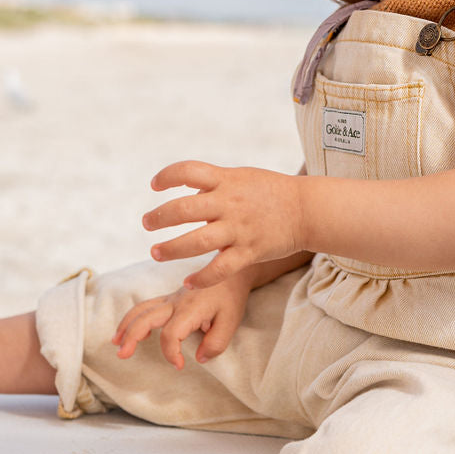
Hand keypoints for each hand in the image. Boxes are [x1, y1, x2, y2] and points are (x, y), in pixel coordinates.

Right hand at [112, 274, 252, 369]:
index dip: (171, 353)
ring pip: (141, 309)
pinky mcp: (169, 298)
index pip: (171, 334)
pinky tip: (129, 331)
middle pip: (146, 318)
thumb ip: (216, 343)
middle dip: (131, 336)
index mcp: (191, 309)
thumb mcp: (231, 321)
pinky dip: (133, 318)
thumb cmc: (231, 296)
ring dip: (126, 325)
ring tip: (116, 343)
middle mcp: (176, 302)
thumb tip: (200, 358)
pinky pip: (146, 306)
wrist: (231, 268)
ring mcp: (170, 299)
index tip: (179, 365)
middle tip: (122, 355)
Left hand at [142, 161, 304, 287]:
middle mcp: (230, 203)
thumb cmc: (272, 192)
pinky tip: (188, 282)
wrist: (308, 209)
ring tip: (156, 253)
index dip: (167, 176)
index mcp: (227, 180)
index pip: (188, 171)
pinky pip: (220, 269)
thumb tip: (185, 189)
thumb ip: (215, 183)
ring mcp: (239, 229)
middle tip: (147, 224)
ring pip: (196, 242)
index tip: (155, 185)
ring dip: (171, 248)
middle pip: (184, 209)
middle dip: (159, 217)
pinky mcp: (250, 251)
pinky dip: (201, 278)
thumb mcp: (242, 177)